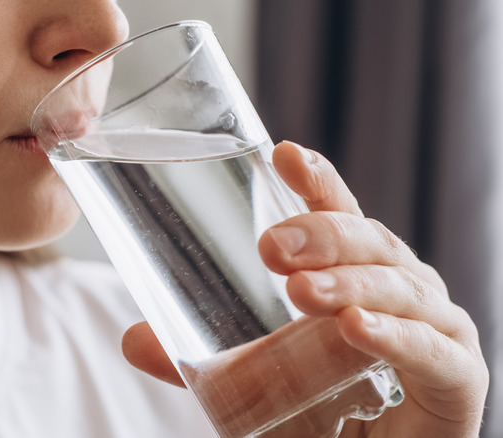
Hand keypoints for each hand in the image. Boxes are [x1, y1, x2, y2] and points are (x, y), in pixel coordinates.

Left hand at [122, 141, 487, 437]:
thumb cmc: (319, 416)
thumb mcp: (253, 382)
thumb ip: (201, 361)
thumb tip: (133, 338)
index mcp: (355, 276)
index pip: (339, 216)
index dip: (317, 182)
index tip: (283, 153)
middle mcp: (399, 291)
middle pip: (369, 243)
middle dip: (324, 235)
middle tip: (271, 246)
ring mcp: (434, 329)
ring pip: (399, 287)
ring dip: (349, 283)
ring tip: (302, 291)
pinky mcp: (457, 379)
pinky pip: (432, 350)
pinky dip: (395, 336)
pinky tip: (356, 328)